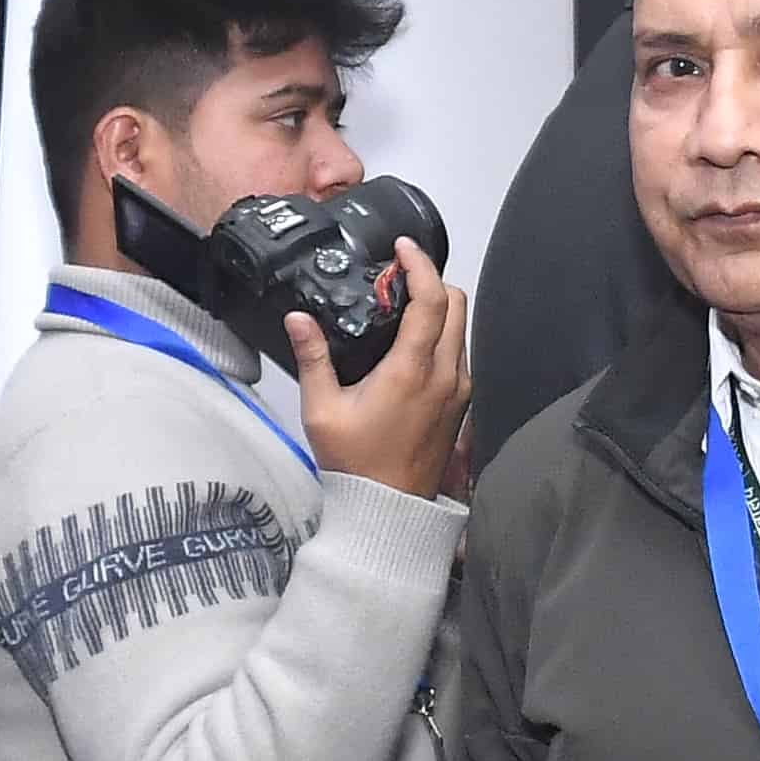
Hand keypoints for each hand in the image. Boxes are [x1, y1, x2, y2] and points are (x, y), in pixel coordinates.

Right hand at [287, 248, 471, 499]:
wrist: (388, 512)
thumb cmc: (357, 466)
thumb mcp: (322, 410)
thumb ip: (312, 358)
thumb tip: (298, 319)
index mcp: (413, 371)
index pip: (432, 299)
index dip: (419, 264)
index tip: (402, 248)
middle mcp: (446, 376)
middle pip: (456, 304)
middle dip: (430, 280)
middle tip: (396, 277)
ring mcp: (458, 391)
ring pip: (461, 328)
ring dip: (439, 307)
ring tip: (400, 307)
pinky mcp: (461, 405)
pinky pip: (460, 353)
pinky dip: (443, 334)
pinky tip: (412, 342)